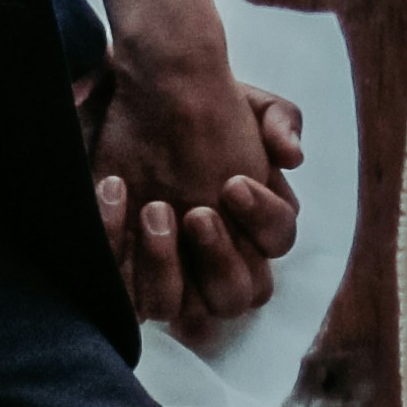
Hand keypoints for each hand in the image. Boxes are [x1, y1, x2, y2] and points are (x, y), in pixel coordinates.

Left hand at [87, 60, 303, 327]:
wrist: (132, 94)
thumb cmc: (196, 106)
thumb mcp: (245, 101)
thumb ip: (279, 121)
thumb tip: (292, 155)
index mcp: (255, 223)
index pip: (277, 243)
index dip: (262, 219)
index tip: (232, 182)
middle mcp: (219, 257)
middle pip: (240, 294)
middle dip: (220, 258)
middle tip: (197, 212)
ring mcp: (172, 271)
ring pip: (186, 311)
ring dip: (168, 267)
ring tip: (154, 210)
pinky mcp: (125, 270)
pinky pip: (126, 296)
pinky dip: (117, 251)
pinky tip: (114, 192)